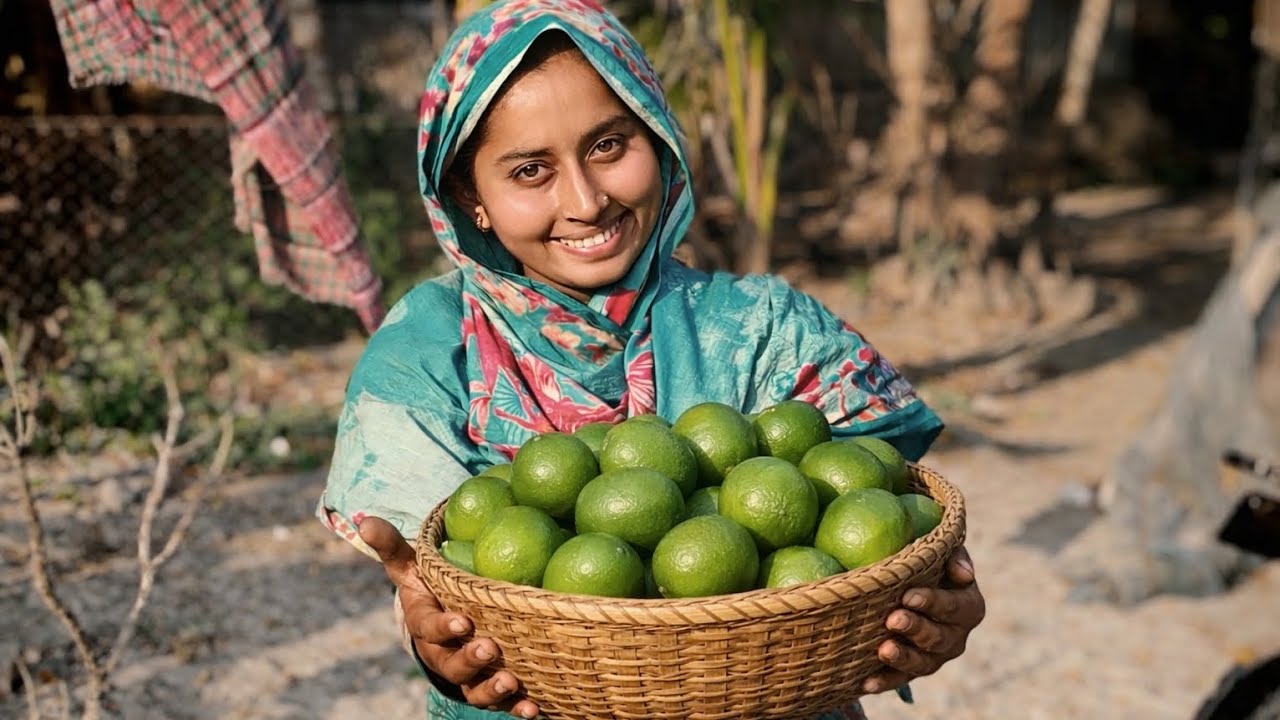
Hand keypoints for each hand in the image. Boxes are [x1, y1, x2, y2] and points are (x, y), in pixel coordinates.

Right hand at [359, 516, 539, 717]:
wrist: (444, 621)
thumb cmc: (429, 586)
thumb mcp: (410, 565)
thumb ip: (392, 545)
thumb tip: (364, 520)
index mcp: (425, 623)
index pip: (428, 627)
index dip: (443, 627)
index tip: (461, 621)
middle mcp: (442, 653)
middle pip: (450, 663)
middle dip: (469, 659)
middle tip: (490, 648)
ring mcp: (464, 674)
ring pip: (473, 689)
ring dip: (491, 689)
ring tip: (510, 682)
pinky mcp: (485, 687)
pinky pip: (499, 703)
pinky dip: (515, 708)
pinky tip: (533, 710)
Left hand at [863, 546, 984, 694]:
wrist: (910, 584)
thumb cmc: (926, 562)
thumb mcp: (942, 552)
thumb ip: (952, 554)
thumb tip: (963, 573)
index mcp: (968, 606)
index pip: (956, 606)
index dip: (934, 602)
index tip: (909, 595)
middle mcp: (955, 636)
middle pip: (939, 638)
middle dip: (916, 629)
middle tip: (892, 619)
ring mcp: (935, 657)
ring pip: (923, 664)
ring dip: (903, 658)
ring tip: (883, 650)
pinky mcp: (912, 670)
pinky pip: (900, 679)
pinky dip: (883, 682)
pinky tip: (865, 684)